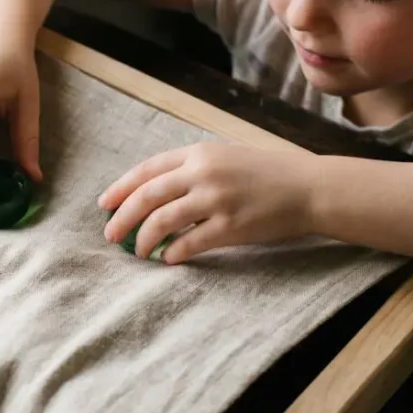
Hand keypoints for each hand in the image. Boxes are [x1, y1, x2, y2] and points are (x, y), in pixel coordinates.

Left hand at [98, 142, 315, 262]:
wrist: (308, 188)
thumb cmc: (266, 174)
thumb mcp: (224, 158)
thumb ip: (190, 170)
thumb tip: (152, 193)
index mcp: (198, 153)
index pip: (147, 170)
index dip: (120, 188)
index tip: (104, 205)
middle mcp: (203, 173)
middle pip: (147, 196)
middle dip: (122, 218)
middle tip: (110, 236)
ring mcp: (216, 199)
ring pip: (162, 221)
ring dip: (143, 239)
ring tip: (138, 252)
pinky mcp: (230, 226)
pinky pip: (188, 243)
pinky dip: (172, 253)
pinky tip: (167, 260)